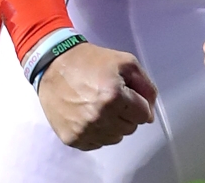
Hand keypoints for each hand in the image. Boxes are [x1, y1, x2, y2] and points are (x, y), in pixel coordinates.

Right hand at [36, 43, 157, 149]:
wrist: (54, 65)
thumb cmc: (90, 61)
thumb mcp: (126, 62)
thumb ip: (146, 85)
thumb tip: (151, 110)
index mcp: (114, 96)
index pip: (144, 115)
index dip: (140, 104)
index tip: (130, 95)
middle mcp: (99, 117)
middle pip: (130, 128)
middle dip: (127, 114)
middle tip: (114, 98)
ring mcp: (84, 130)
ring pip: (115, 138)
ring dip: (113, 125)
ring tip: (101, 106)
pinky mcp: (72, 138)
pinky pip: (97, 144)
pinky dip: (98, 133)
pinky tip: (89, 115)